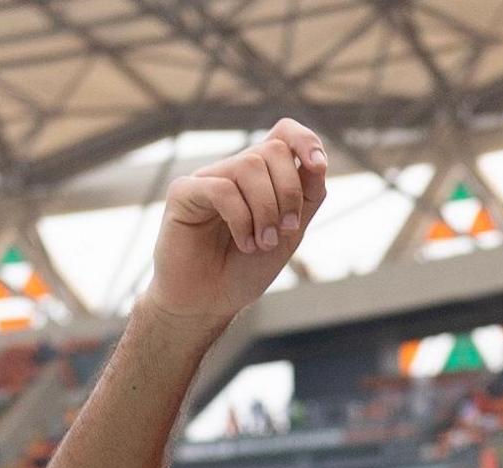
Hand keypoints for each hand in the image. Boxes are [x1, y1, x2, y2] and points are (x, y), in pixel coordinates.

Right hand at [143, 118, 327, 331]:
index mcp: (264, 176)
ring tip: (261, 242)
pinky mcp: (184, 192)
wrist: (212, 300)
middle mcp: (235, 170)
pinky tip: (243, 242)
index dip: (305, 140)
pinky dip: (241, 219)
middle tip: (284, 231)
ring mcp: (209, 178)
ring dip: (266, 210)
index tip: (318, 167)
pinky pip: (221, 189)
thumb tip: (318, 163)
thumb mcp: (291, 231)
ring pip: (249, 166)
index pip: (284, 133)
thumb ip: (306, 196)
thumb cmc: (249, 267)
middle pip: (273, 151)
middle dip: (289, 194)